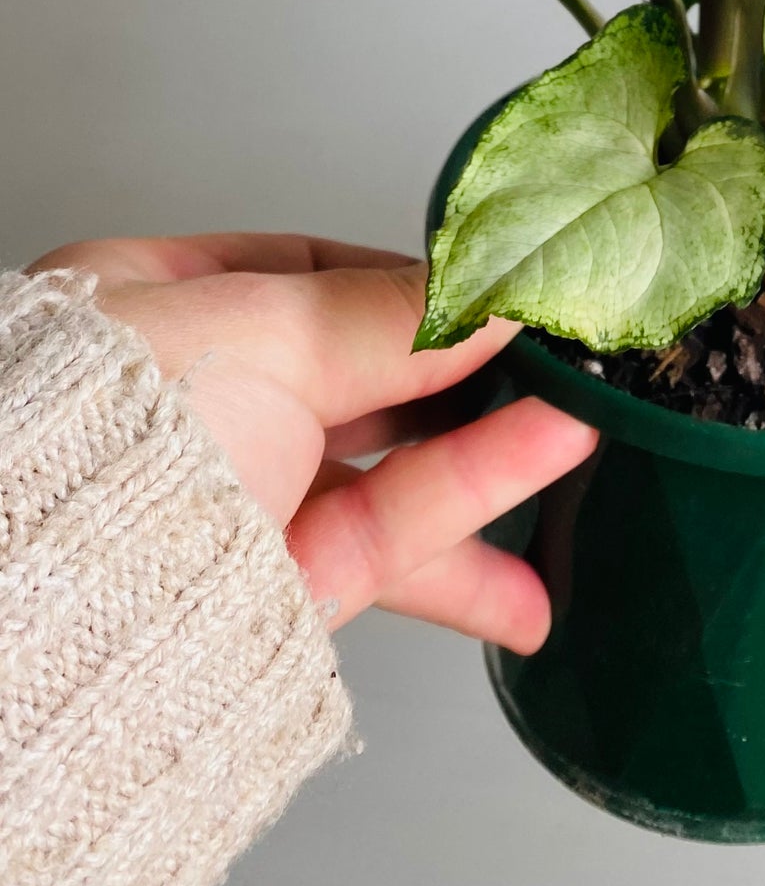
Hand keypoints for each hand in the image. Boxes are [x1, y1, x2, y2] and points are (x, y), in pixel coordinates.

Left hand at [27, 232, 594, 652]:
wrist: (48, 609)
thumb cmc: (111, 434)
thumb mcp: (263, 330)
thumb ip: (395, 315)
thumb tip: (494, 290)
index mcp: (158, 307)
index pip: (308, 276)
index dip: (409, 279)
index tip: (496, 284)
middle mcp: (201, 402)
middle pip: (365, 373)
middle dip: (471, 370)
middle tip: (563, 352)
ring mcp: (243, 497)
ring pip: (392, 464)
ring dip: (495, 447)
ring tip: (589, 425)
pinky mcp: (280, 587)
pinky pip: (397, 536)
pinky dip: (477, 514)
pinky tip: (547, 485)